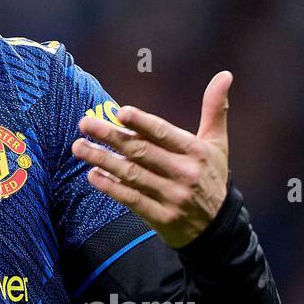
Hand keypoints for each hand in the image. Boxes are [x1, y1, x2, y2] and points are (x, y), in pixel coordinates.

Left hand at [70, 71, 231, 248]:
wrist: (218, 229)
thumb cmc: (211, 177)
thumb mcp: (217, 144)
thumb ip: (215, 109)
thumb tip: (224, 74)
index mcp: (196, 152)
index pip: (163, 133)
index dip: (141, 122)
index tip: (119, 112)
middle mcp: (184, 173)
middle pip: (141, 151)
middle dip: (110, 136)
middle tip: (84, 124)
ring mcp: (172, 197)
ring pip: (131, 175)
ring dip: (101, 160)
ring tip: (78, 147)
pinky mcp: (162, 218)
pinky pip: (131, 199)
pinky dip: (110, 187)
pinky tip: (93, 175)